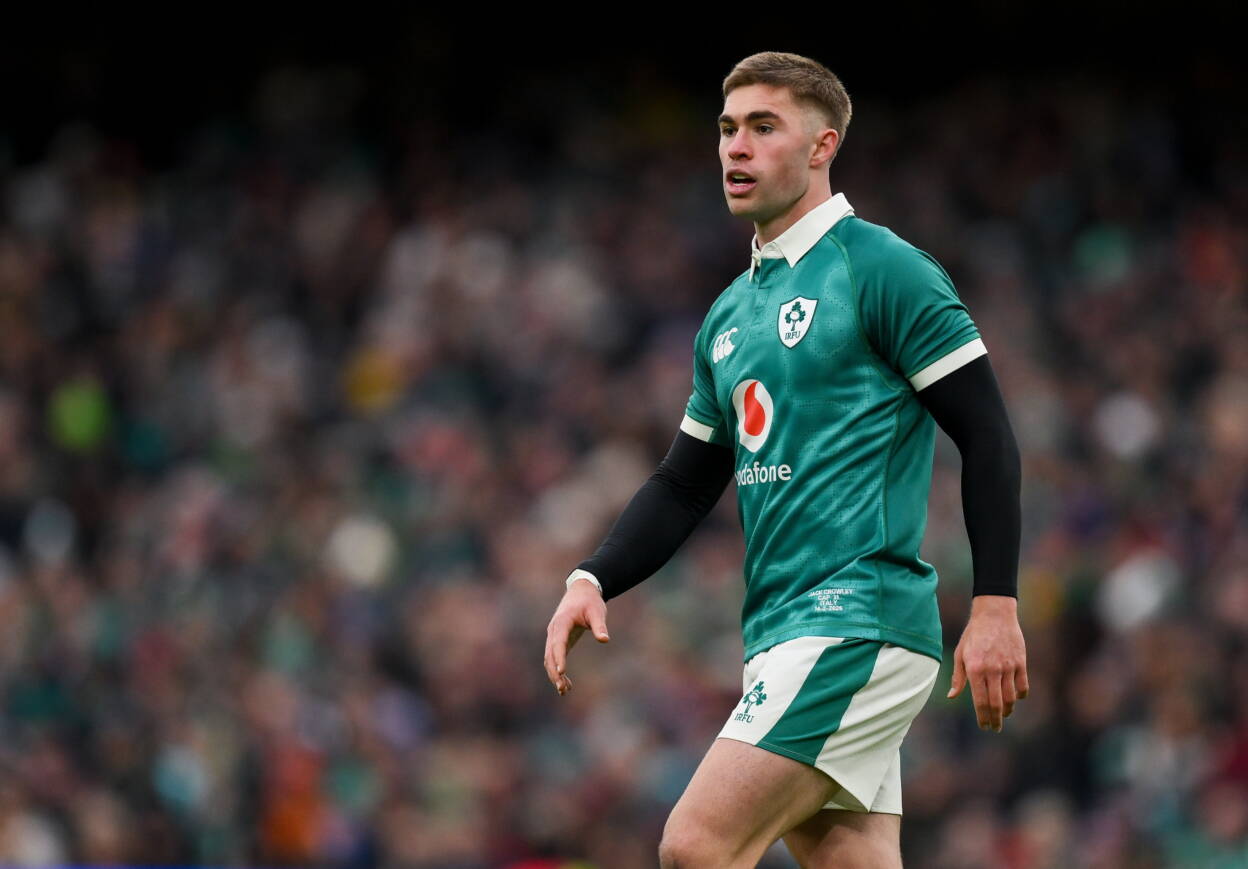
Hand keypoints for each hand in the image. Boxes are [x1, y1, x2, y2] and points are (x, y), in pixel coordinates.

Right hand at [544, 579, 609, 695]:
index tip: (562, 672)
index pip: (558, 642)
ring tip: (564, 690)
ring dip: (554, 674)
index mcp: (562, 622)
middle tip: (563, 688)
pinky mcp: (558, 641)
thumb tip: (604, 639)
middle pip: (550, 654)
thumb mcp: (597, 611)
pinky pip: (554, 658)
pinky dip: (557, 671)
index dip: (559, 657)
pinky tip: (567, 685)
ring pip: (549, 658)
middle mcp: (554, 630)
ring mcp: (554, 636)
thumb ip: (599, 625)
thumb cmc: (590, 601)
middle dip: (555, 672)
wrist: (581, 591)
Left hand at [947, 595, 1028, 731]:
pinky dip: (1021, 696)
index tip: (984, 726)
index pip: (980, 701)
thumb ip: (958, 677)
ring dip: (1007, 710)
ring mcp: (1008, 666)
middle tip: (995, 727)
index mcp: (974, 669)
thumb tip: (952, 696)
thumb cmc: (973, 634)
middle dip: (996, 719)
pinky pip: (1023, 686)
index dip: (983, 717)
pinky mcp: (1020, 662)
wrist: (994, 614)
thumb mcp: (960, 653)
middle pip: (996, 704)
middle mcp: (992, 670)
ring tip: (1004, 714)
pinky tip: (1016, 699)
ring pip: (1011, 697)